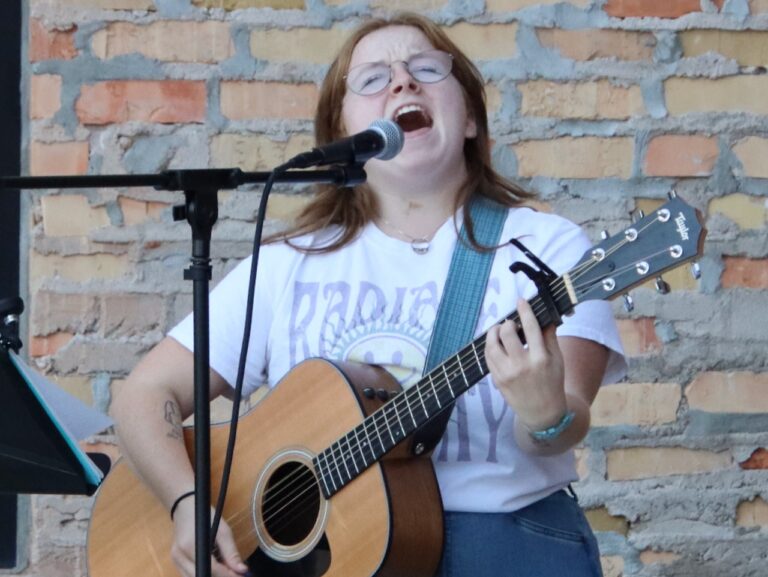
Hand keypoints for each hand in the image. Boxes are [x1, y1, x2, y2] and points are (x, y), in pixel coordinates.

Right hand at [171, 499, 248, 576]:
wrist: (185, 507)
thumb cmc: (206, 516)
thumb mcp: (222, 530)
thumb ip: (231, 552)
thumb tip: (242, 570)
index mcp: (190, 545)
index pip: (211, 568)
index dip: (228, 575)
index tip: (242, 576)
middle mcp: (179, 557)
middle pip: (202, 576)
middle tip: (235, 573)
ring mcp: (175, 561)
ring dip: (213, 576)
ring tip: (226, 568)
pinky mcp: (176, 563)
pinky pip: (191, 575)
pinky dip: (205, 573)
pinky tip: (215, 566)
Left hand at [485, 298, 567, 430]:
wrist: (542, 413)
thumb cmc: (552, 383)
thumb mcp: (557, 360)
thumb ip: (550, 337)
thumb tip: (546, 316)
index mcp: (540, 359)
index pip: (531, 327)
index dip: (524, 311)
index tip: (520, 300)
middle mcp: (522, 366)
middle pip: (507, 333)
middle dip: (507, 324)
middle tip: (511, 324)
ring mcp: (507, 374)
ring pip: (491, 345)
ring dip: (493, 333)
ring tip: (499, 331)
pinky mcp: (497, 380)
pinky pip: (488, 358)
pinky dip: (490, 347)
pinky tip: (496, 344)